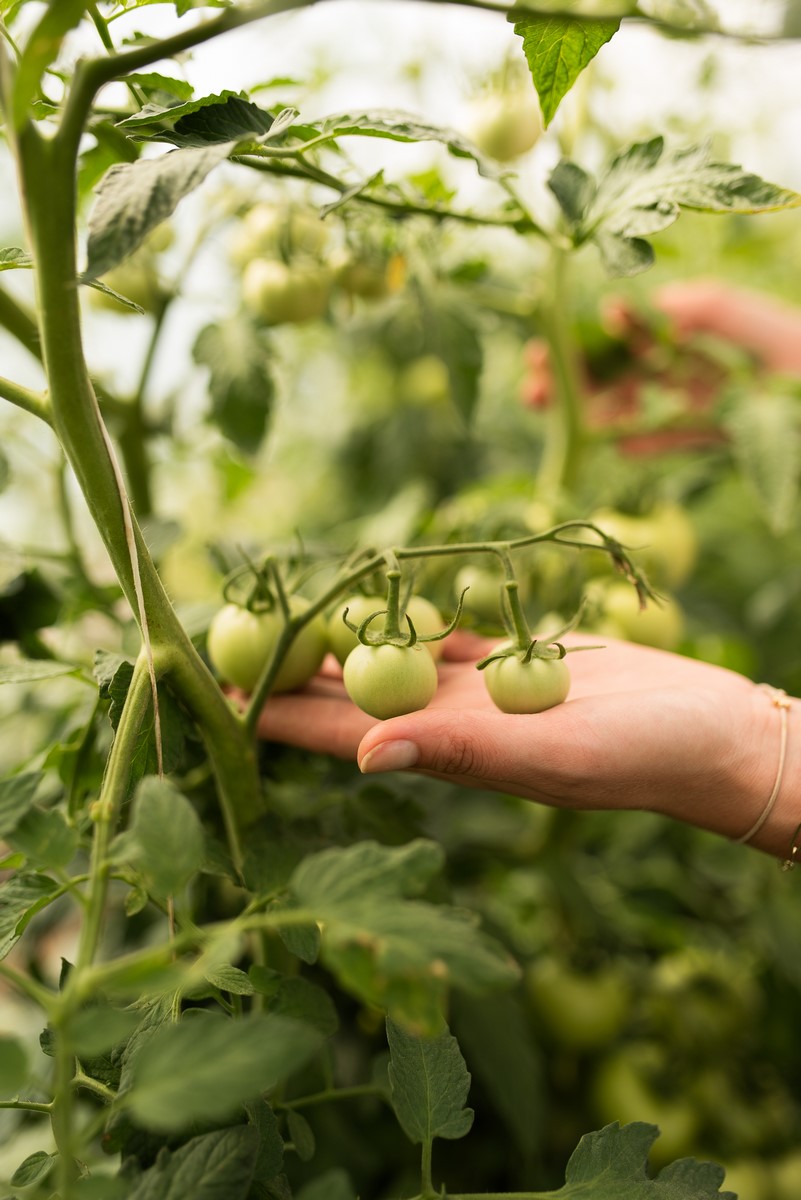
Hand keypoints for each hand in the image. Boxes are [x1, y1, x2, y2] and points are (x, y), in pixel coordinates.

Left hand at [257, 631, 799, 858]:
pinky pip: (444, 633)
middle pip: (349, 693)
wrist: (711, 733)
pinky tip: (373, 596)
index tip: (214, 687)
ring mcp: (481, 691)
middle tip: (224, 632)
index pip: (336, 732)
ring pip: (391, 658)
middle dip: (290, 668)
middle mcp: (451, 723)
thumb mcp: (550, 758)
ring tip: (282, 609)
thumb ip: (459, 753)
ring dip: (341, 638)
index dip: (274, 712)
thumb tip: (356, 756)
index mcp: (446, 751)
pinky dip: (407, 615)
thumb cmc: (643, 756)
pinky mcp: (514, 660)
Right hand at [520, 281, 800, 454]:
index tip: (544, 348)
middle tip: (531, 391)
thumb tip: (659, 301)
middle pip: (626, 365)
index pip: (631, 330)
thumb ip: (719, 312)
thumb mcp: (770, 333)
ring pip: (643, 399)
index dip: (585, 339)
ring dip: (600, 410)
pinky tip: (619, 448)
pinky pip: (677, 434)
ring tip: (566, 425)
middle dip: (578, 378)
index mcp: (704, 325)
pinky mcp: (726, 430)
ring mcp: (710, 393)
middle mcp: (702, 355)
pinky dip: (648, 439)